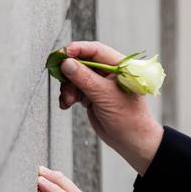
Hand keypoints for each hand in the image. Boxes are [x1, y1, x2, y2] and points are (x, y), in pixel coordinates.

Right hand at [57, 41, 164, 174]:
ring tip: (68, 100)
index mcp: (120, 67)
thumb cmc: (129, 118)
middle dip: (69, 71)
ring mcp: (100, 85)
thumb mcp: (105, 96)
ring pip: (75, 77)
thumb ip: (85, 78)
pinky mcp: (92, 96)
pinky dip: (68, 95)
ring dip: (68, 87)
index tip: (62, 53)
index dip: (78, 49)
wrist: (132, 141)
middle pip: (82, 62)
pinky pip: (75, 90)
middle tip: (58, 76)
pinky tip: (66, 104)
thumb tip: (67, 63)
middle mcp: (109, 73)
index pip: (96, 50)